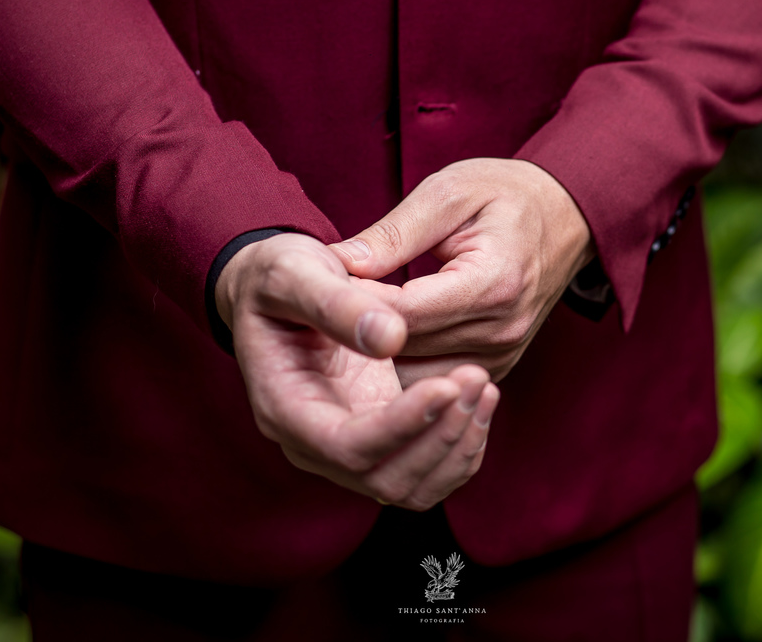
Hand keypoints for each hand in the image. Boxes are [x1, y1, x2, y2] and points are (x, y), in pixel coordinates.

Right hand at [215, 232, 498, 510]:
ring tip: (484, 385)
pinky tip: (481, 396)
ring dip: (457, 445)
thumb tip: (390, 336)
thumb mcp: (292, 274)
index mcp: (283, 408)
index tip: (447, 384)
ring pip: (413, 487)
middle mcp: (313, 443)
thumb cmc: (278, 279)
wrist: (279, 289)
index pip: (346, 447)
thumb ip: (335, 304)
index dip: (401, 426)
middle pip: (384, 479)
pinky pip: (428, 470)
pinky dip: (462, 445)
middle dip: (439, 435)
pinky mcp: (381, 438)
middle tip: (476, 376)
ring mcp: (349, 447)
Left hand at [330, 158, 593, 383]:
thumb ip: (394, 232)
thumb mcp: (449, 192)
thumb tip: (338, 263)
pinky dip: (401, 363)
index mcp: (492, 284)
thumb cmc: (506, 194)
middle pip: (405, 348)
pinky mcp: (495, 368)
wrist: (566, 217)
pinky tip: (375, 340)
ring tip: (342, 323)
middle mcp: (501, 331)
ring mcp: (501, 356)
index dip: (353, 303)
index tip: (317, 286)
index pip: (403, 313)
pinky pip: (434, 378)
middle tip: (313, 309)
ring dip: (374, 354)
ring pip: (414, 374)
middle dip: (356, 330)